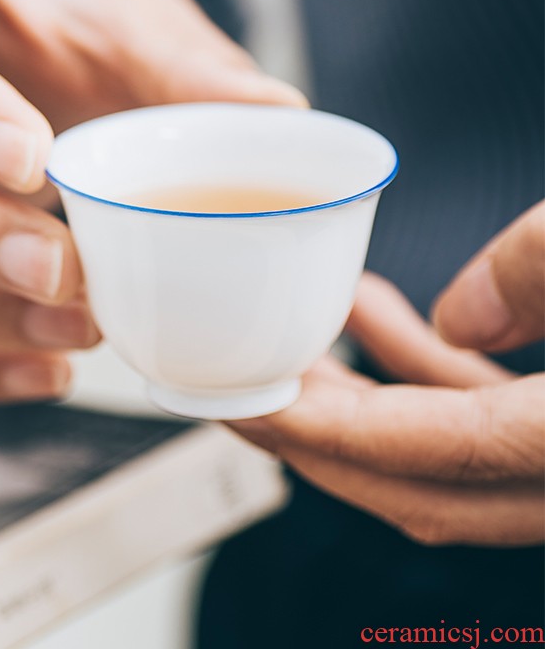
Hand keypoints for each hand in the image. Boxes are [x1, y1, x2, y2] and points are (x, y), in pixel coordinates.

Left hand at [230, 204, 544, 546]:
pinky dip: (422, 377)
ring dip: (361, 401)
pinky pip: (484, 424)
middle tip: (237, 392)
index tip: (248, 401)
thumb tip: (455, 314)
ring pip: (447, 458)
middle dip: (315, 439)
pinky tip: (371, 315)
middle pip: (420, 485)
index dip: (327, 432)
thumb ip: (540, 267)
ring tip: (295, 336)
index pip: (435, 453)